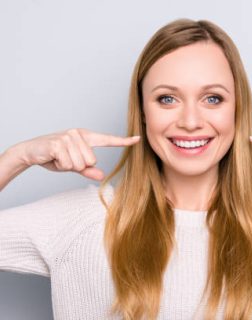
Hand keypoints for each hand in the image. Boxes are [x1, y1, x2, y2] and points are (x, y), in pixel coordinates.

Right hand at [14, 128, 140, 180]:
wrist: (30, 152)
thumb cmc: (54, 157)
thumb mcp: (74, 165)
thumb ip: (88, 170)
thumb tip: (102, 176)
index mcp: (86, 137)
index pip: (108, 140)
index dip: (123, 141)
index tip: (137, 139)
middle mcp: (79, 134)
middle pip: (92, 160)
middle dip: (78, 165)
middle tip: (65, 159)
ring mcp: (69, 136)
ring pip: (81, 163)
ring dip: (68, 165)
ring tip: (58, 158)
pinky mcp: (59, 142)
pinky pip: (69, 163)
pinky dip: (61, 165)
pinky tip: (53, 157)